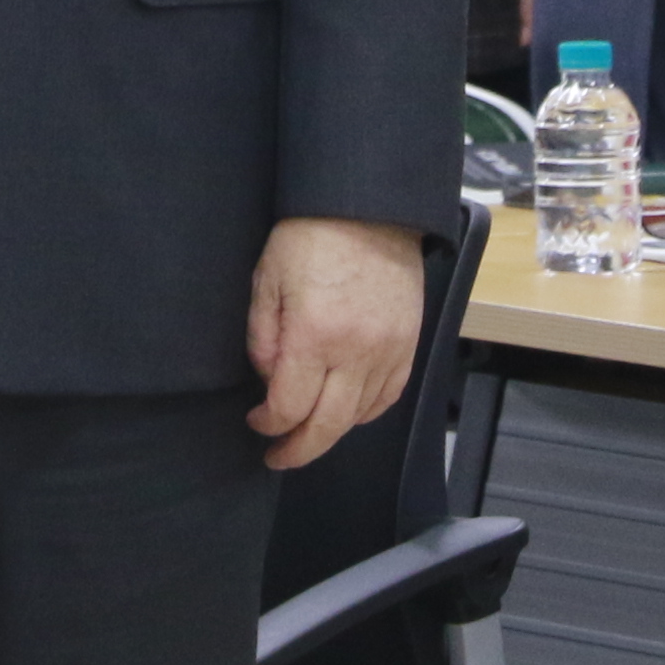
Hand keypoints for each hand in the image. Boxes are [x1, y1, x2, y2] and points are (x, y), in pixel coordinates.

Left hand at [245, 216, 424, 474]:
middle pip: (327, 426)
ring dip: (330, 432)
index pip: (290, 406)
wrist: (369, 208)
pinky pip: (387, 397)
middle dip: (298, 450)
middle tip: (278, 457)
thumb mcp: (267, 279)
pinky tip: (345, 411)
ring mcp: (388, 351)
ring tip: (308, 432)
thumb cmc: (310, 237)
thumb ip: (263, 336)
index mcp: (315, 334)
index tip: (256, 422)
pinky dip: (364, 413)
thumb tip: (270, 380)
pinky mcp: (408, 345)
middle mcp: (356, 351)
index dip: (268, 424)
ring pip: (359, 417)